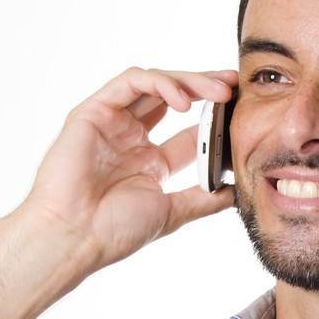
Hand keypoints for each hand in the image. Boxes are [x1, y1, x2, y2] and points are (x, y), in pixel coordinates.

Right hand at [20, 65, 237, 270]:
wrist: (75, 236)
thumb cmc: (114, 230)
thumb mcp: (172, 211)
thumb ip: (203, 199)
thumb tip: (237, 193)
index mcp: (150, 161)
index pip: (189, 129)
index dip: (216, 118)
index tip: (243, 112)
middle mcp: (132, 137)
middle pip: (174, 98)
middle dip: (206, 88)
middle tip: (235, 86)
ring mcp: (112, 122)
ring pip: (155, 84)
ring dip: (188, 82)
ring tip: (217, 92)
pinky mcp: (93, 110)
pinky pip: (130, 82)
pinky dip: (159, 84)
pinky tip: (183, 101)